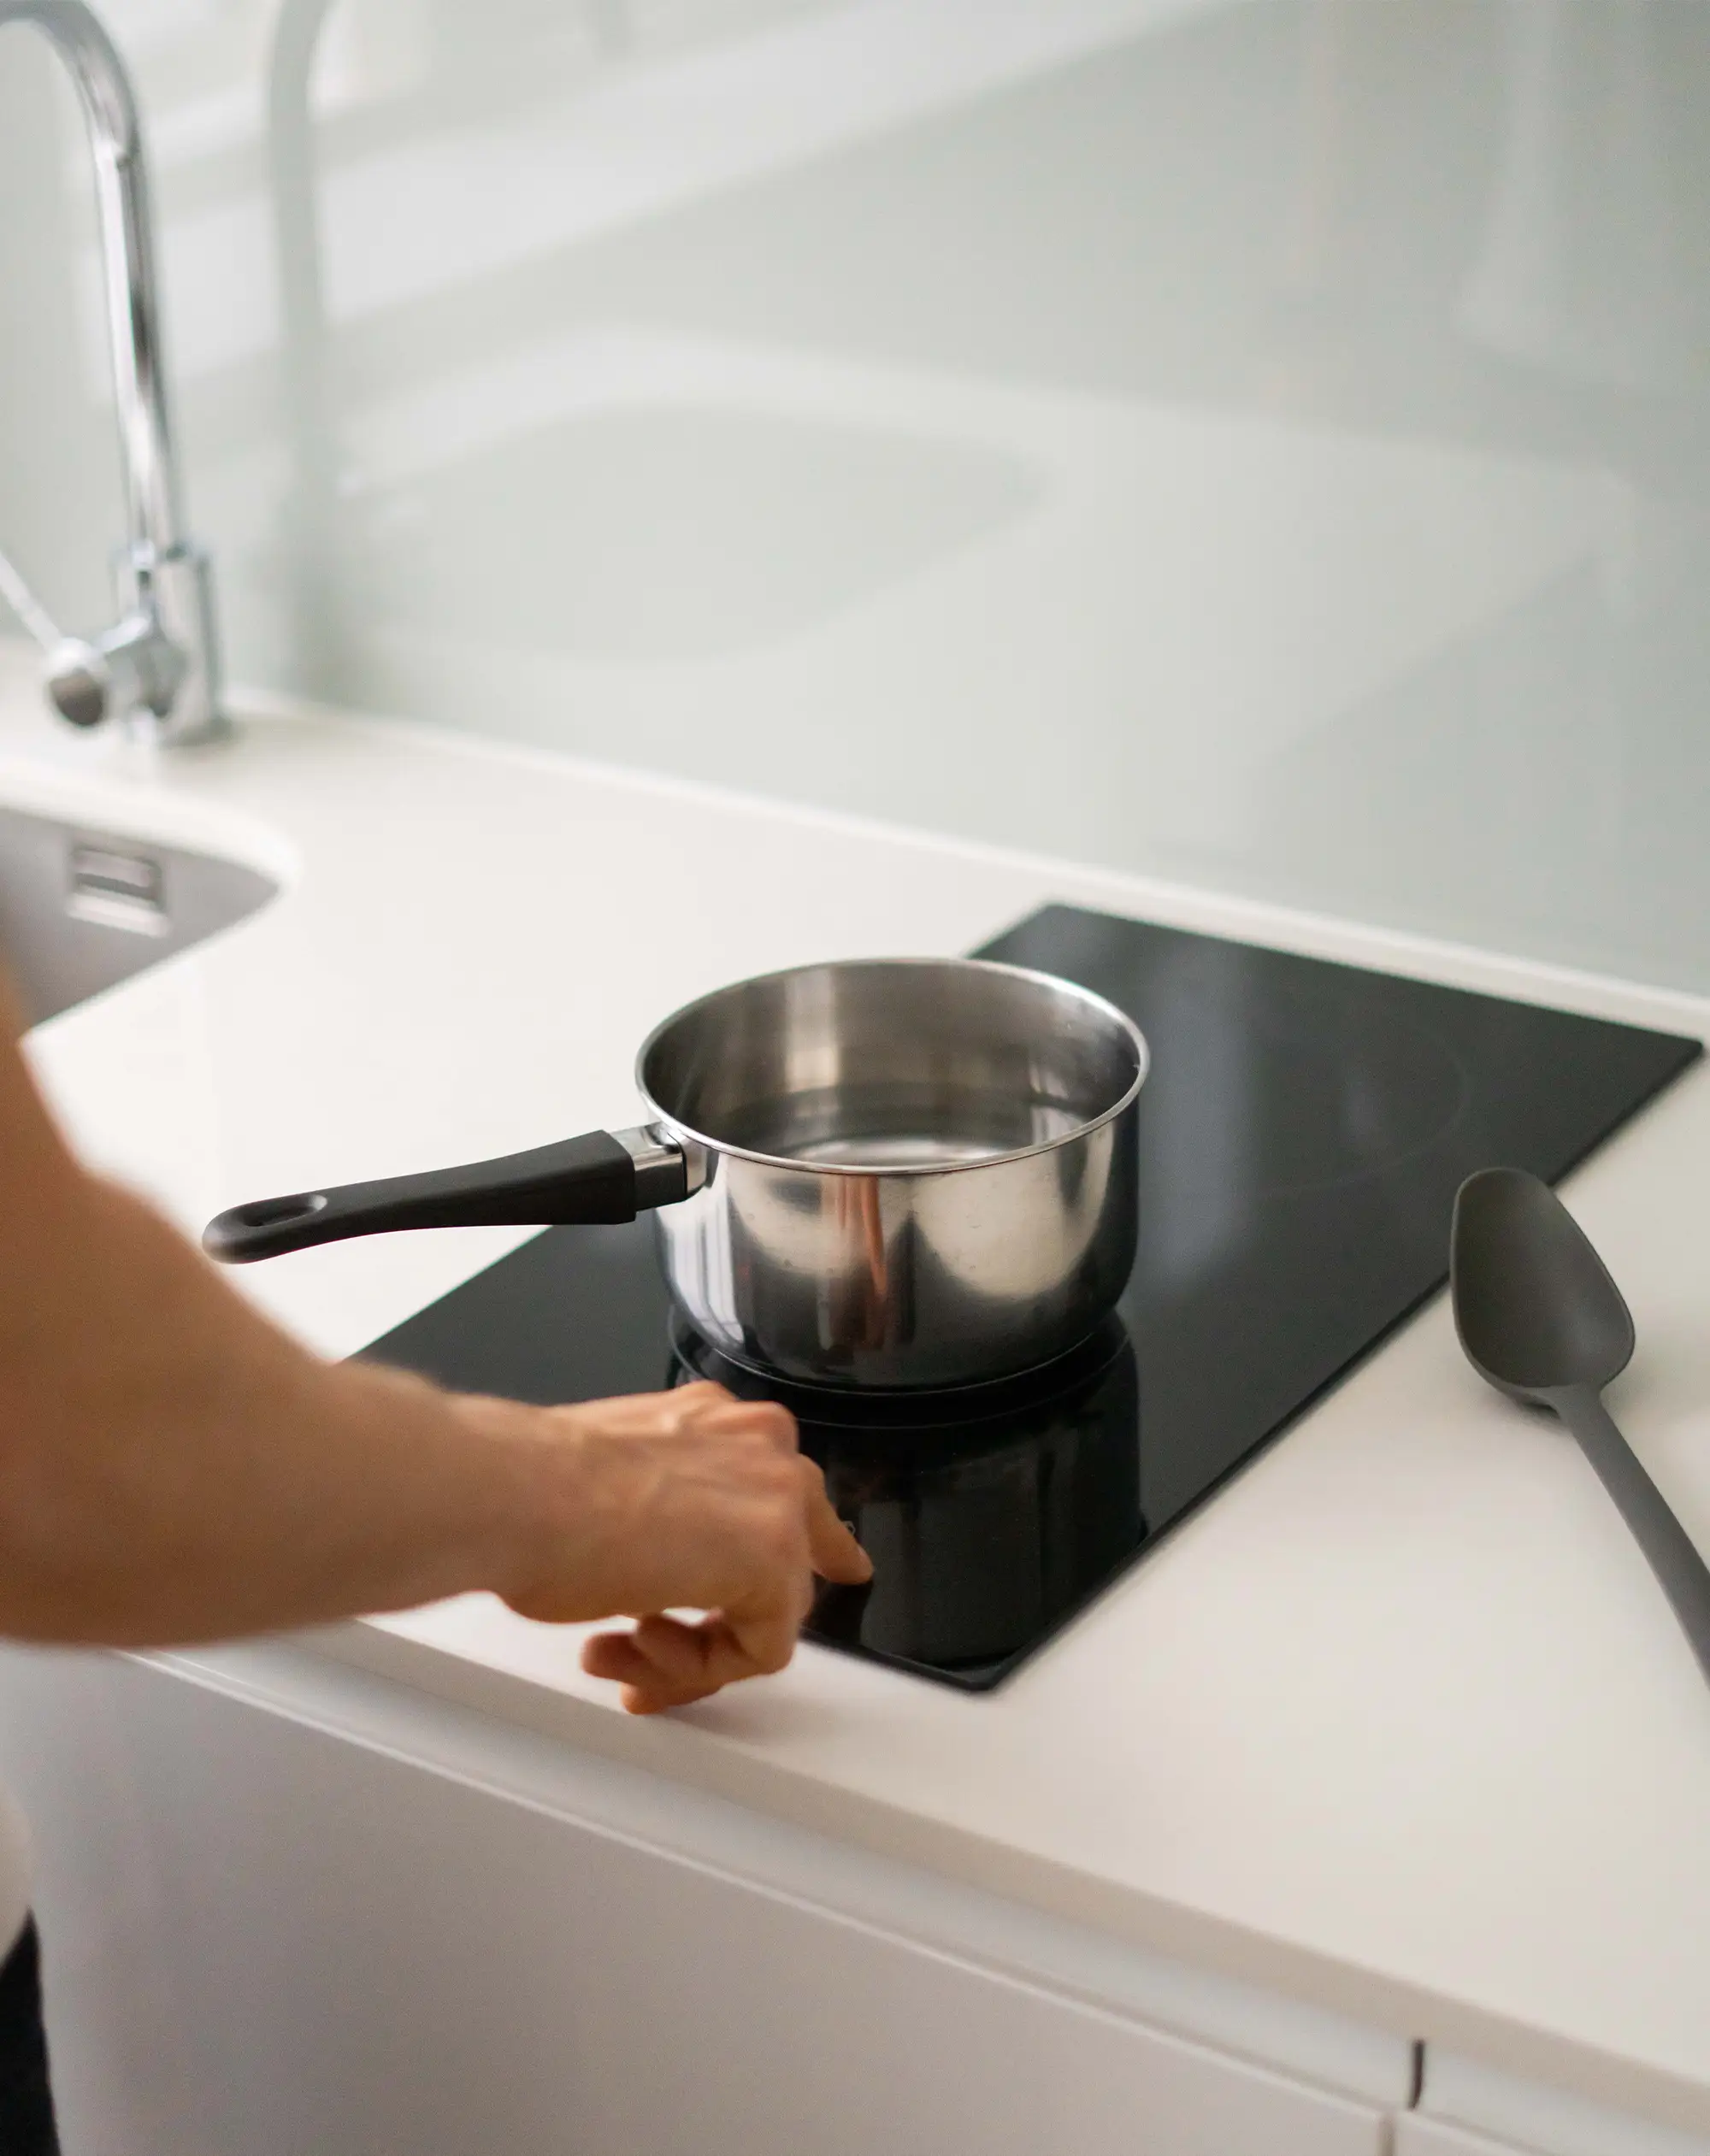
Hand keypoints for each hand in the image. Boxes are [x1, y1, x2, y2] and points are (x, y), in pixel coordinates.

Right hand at [499, 1382, 870, 1713]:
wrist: (517, 1494)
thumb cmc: (534, 1487)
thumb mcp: (616, 1481)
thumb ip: (666, 1510)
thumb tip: (658, 1564)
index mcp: (721, 1420)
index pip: (780, 1497)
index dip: (784, 1556)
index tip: (821, 1575)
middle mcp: (761, 1447)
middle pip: (779, 1562)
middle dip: (710, 1624)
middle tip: (644, 1649)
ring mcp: (777, 1501)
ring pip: (766, 1612)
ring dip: (686, 1651)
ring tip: (620, 1648)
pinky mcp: (773, 1564)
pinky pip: (758, 1651)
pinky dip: (695, 1668)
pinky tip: (635, 1639)